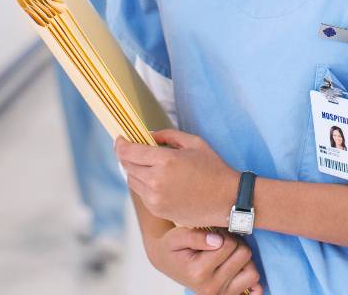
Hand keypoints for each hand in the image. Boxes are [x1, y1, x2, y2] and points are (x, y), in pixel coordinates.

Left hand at [116, 131, 238, 228]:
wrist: (227, 200)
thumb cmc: (214, 169)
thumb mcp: (194, 143)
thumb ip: (168, 136)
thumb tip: (148, 136)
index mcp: (165, 161)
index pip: (129, 152)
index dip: (120, 144)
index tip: (119, 139)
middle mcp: (156, 181)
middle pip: (127, 166)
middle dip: (127, 156)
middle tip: (132, 149)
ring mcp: (155, 199)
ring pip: (132, 181)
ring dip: (135, 171)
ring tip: (148, 165)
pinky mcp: (158, 211)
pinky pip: (142, 194)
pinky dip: (144, 185)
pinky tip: (158, 180)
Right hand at [144, 227, 262, 294]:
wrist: (167, 261)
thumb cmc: (173, 247)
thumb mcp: (177, 236)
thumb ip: (196, 236)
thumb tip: (218, 240)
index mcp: (198, 272)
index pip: (229, 244)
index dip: (224, 234)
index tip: (213, 235)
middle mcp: (211, 288)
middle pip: (244, 255)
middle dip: (235, 244)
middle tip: (221, 243)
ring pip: (252, 271)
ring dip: (243, 259)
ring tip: (228, 254)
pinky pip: (254, 289)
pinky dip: (249, 277)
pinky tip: (239, 269)